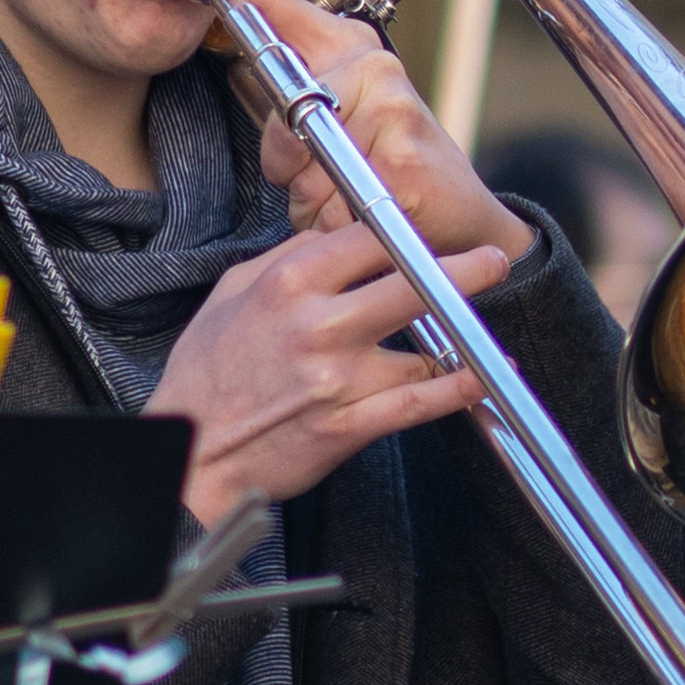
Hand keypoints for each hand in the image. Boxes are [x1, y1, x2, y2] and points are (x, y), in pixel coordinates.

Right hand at [145, 217, 504, 524]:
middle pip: (413, 284)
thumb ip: (287, 259)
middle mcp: (318, 326)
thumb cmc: (207, 373)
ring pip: (423, 349)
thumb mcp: (231, 294)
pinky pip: (418, 405)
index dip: (409, 233)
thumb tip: (334, 233)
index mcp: (289, 285)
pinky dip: (456, 390)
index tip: (431, 235)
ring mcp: (337, 379)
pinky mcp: (348, 426)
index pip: (371, 239)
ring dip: (459, 340)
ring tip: (479, 330)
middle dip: (465, 270)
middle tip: (494, 261)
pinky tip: (480, 377)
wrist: (191, 451)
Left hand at [167, 0, 536, 275]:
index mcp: (354, 51)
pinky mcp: (403, 160)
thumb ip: (291, 96)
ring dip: (316, 202)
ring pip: (304, 170)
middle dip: (290, 165)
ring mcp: (394, 111)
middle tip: (333, 176)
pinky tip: (370, 217)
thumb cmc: (396, 166)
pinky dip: (340, 224)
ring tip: (356, 198)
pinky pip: (333, 203)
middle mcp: (376, 69)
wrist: (463, 216)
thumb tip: (249, 68)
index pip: (285, 8)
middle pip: (282, 119)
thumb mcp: (341, 120)